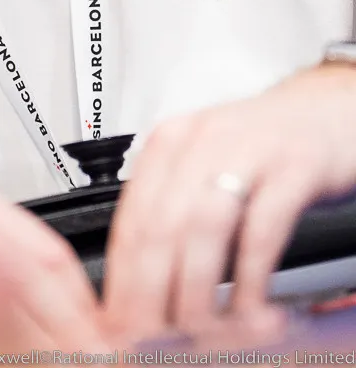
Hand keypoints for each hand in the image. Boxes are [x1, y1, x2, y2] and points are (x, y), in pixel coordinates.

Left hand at [102, 64, 355, 338]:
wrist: (325, 111)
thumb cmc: (261, 147)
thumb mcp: (204, 166)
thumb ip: (171, 210)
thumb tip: (137, 282)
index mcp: (170, 142)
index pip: (131, 217)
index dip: (123, 277)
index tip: (121, 319)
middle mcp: (202, 140)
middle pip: (160, 224)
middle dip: (151, 290)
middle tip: (153, 334)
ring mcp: (249, 149)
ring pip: (204, 226)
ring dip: (197, 286)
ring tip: (199, 326)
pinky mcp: (294, 165)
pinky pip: (263, 226)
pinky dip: (251, 273)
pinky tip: (250, 303)